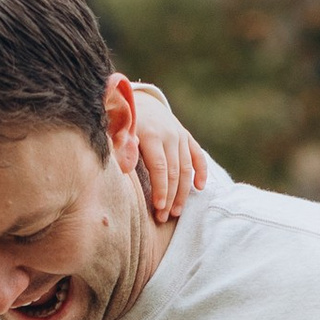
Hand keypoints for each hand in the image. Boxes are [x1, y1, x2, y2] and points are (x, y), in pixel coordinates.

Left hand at [127, 81, 215, 226]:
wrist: (140, 102)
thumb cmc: (123, 123)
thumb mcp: (118, 131)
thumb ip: (120, 147)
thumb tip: (124, 168)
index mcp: (150, 134)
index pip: (160, 167)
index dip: (160, 189)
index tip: (158, 208)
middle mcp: (169, 134)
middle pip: (174, 171)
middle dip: (170, 197)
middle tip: (164, 217)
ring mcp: (180, 135)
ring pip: (186, 168)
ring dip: (183, 192)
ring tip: (176, 212)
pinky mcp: (187, 137)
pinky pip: (198, 156)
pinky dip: (202, 172)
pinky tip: (200, 188)